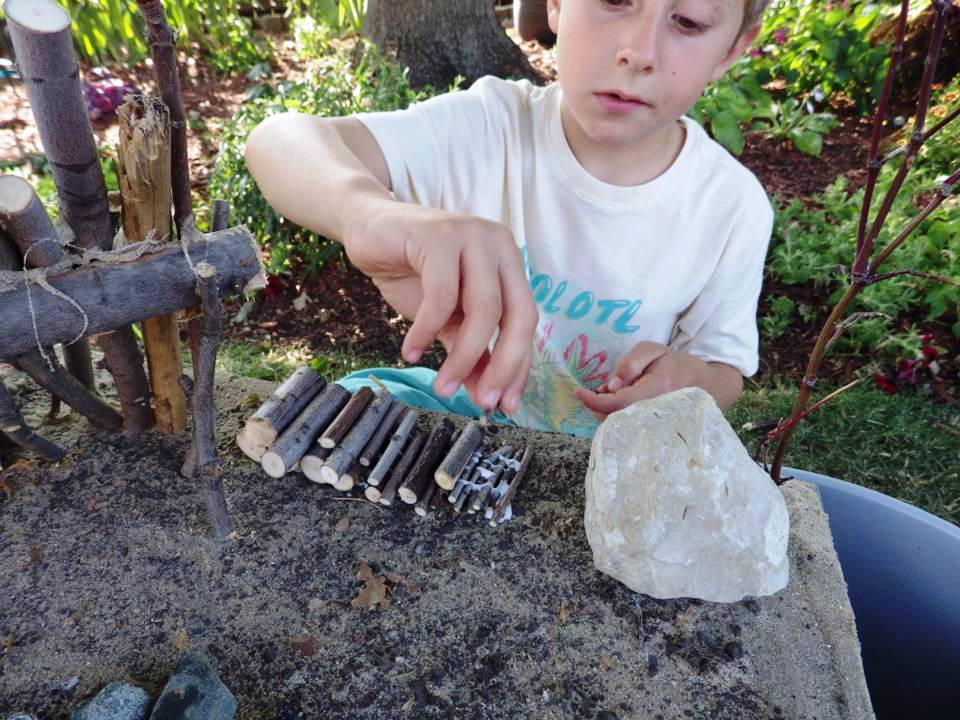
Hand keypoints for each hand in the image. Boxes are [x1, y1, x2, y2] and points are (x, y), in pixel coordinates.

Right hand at [342, 196, 536, 412]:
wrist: (367, 228)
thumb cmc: (411, 272)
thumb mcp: (446, 318)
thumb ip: (468, 350)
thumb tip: (484, 396)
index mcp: (509, 265)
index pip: (526, 321)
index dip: (519, 366)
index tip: (506, 404)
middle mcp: (500, 247)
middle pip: (517, 315)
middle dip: (503, 366)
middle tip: (483, 402)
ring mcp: (472, 237)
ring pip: (484, 309)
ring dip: (464, 357)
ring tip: (443, 386)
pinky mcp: (440, 235)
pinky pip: (442, 295)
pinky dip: (427, 330)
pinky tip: (411, 351)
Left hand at [573, 341, 742, 418]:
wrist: (710, 386)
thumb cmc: (679, 365)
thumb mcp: (655, 350)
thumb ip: (630, 363)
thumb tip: (611, 386)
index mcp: (654, 391)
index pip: (615, 403)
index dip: (593, 400)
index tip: (578, 392)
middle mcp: (653, 413)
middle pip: (613, 417)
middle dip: (597, 405)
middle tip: (595, 390)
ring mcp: (654, 426)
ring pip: (619, 424)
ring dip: (606, 410)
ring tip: (612, 394)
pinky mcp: (653, 432)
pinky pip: (628, 427)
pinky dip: (616, 416)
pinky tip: (620, 403)